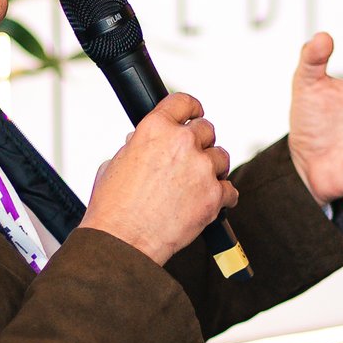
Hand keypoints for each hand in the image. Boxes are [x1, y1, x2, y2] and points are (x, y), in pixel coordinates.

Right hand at [77, 94, 237, 264]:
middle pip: (207, 129)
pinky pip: (230, 189)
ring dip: (212, 169)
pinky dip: (221, 197)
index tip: (196, 113)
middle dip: (200, 143)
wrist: (122, 241)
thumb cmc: (113, 207)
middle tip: (190, 160)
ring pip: (221, 158)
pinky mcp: (214, 195)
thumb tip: (141, 142)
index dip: (192, 107)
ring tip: (195, 185)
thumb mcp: (115, 163)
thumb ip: (136, 146)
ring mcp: (201, 169)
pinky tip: (207, 202)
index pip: (183, 102)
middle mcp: (181, 143)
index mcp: (155, 129)